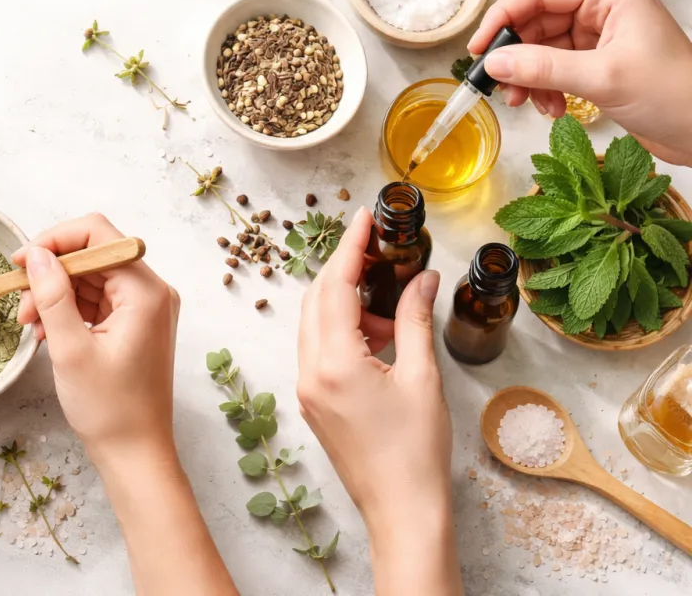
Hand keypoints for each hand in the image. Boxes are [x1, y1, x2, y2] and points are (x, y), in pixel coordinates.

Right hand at [12, 214, 179, 463]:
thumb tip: (34, 254)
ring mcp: (146, 308)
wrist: (135, 455)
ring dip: (56, 295)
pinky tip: (47, 333)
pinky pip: (97, 300)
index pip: (98, 235)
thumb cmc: (109, 409)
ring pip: (91, 278)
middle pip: (93, 255)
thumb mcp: (70, 349)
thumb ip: (52, 295)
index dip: (55, 241)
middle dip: (52, 274)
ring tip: (31, 326)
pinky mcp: (136, 324)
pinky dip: (70, 310)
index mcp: (146, 291)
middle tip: (21, 303)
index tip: (20, 262)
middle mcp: (152, 292)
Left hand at [296, 208, 461, 595]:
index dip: (349, 248)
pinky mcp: (312, 402)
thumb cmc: (415, 451)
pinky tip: (378, 333)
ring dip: (345, 301)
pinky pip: (319, 349)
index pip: (333, 287)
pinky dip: (343, 330)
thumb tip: (421, 278)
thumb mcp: (421, 377)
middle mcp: (308, 372)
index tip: (362, 217)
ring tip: (390, 301)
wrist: (401, 509)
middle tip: (376, 246)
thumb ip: (414, 319)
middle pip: (316, 300)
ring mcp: (306, 389)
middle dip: (344, 268)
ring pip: (315, 323)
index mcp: (333, 363)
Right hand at [470, 0, 691, 165]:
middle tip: (501, 87)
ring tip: (528, 103)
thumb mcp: (602, 78)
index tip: (478, 49)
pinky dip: (546, 89)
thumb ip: (543, 68)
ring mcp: (600, 35)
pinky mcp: (599, 62)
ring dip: (530, 77)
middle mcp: (602, 8)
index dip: (503, 17)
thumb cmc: (672, 94)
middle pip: (537, 21)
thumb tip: (493, 63)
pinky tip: (554, 109)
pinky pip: (556, 68)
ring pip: (542, 48)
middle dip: (516, 57)